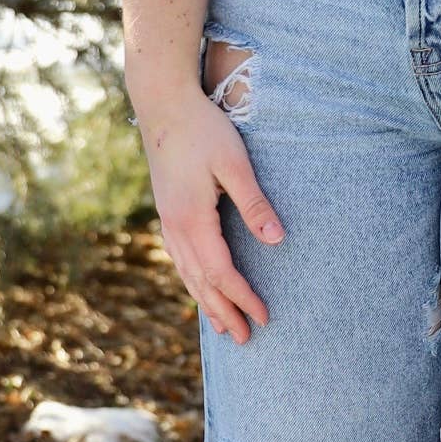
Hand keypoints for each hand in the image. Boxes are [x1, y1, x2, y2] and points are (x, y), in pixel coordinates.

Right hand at [140, 90, 284, 341]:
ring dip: (206, 301)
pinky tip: (200, 285)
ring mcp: (167, 219)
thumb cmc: (204, 129)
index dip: (243, 297)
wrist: (163, 103)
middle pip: (201, 282)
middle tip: (247, 338)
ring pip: (187, 273)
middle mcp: (175, 226)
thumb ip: (254, 204)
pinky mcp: (167, 210)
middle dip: (224, 311)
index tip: (265, 316)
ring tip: (224, 326)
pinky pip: (180, 258)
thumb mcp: (234, 163)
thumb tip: (277, 241)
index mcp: (192, 219)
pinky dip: (193, 280)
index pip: (221, 272)